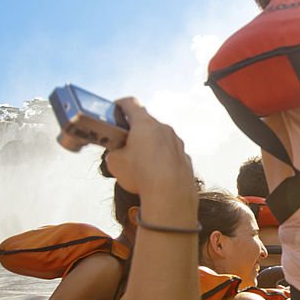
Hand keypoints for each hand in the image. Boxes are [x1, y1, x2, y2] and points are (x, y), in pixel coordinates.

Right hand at [104, 99, 197, 213]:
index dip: (120, 105)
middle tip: (125, 142)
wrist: (170, 195)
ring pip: (160, 138)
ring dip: (150, 145)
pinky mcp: (184, 157)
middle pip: (147, 122)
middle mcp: (163, 128)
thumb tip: (118, 153)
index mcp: (144, 124)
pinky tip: (155, 173)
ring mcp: (177, 142)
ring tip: (140, 163)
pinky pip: (170, 152)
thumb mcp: (114, 162)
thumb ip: (115, 151)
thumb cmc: (141, 175)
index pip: (131, 103)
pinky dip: (162, 158)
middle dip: (135, 130)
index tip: (116, 108)